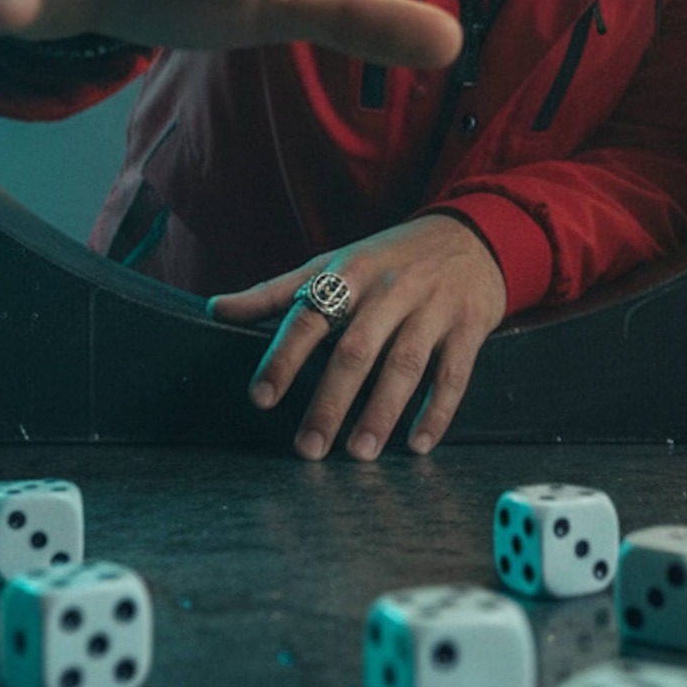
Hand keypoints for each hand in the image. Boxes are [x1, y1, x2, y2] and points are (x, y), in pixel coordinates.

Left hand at [206, 214, 507, 459]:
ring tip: (359, 452)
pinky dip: (437, 412)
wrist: (472, 234)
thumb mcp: (334, 263)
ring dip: (381, 412)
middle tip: (308, 449)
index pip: (310, 317)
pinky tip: (418, 444)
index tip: (262, 397)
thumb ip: (276, 292)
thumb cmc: (390, 257)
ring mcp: (432, 308)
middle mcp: (390, 289)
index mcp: (350, 273)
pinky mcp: (468, 326)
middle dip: (330, 401)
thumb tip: (215, 308)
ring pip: (405, 364)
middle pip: (355, 350)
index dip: (283, 357)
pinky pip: (453, 374)